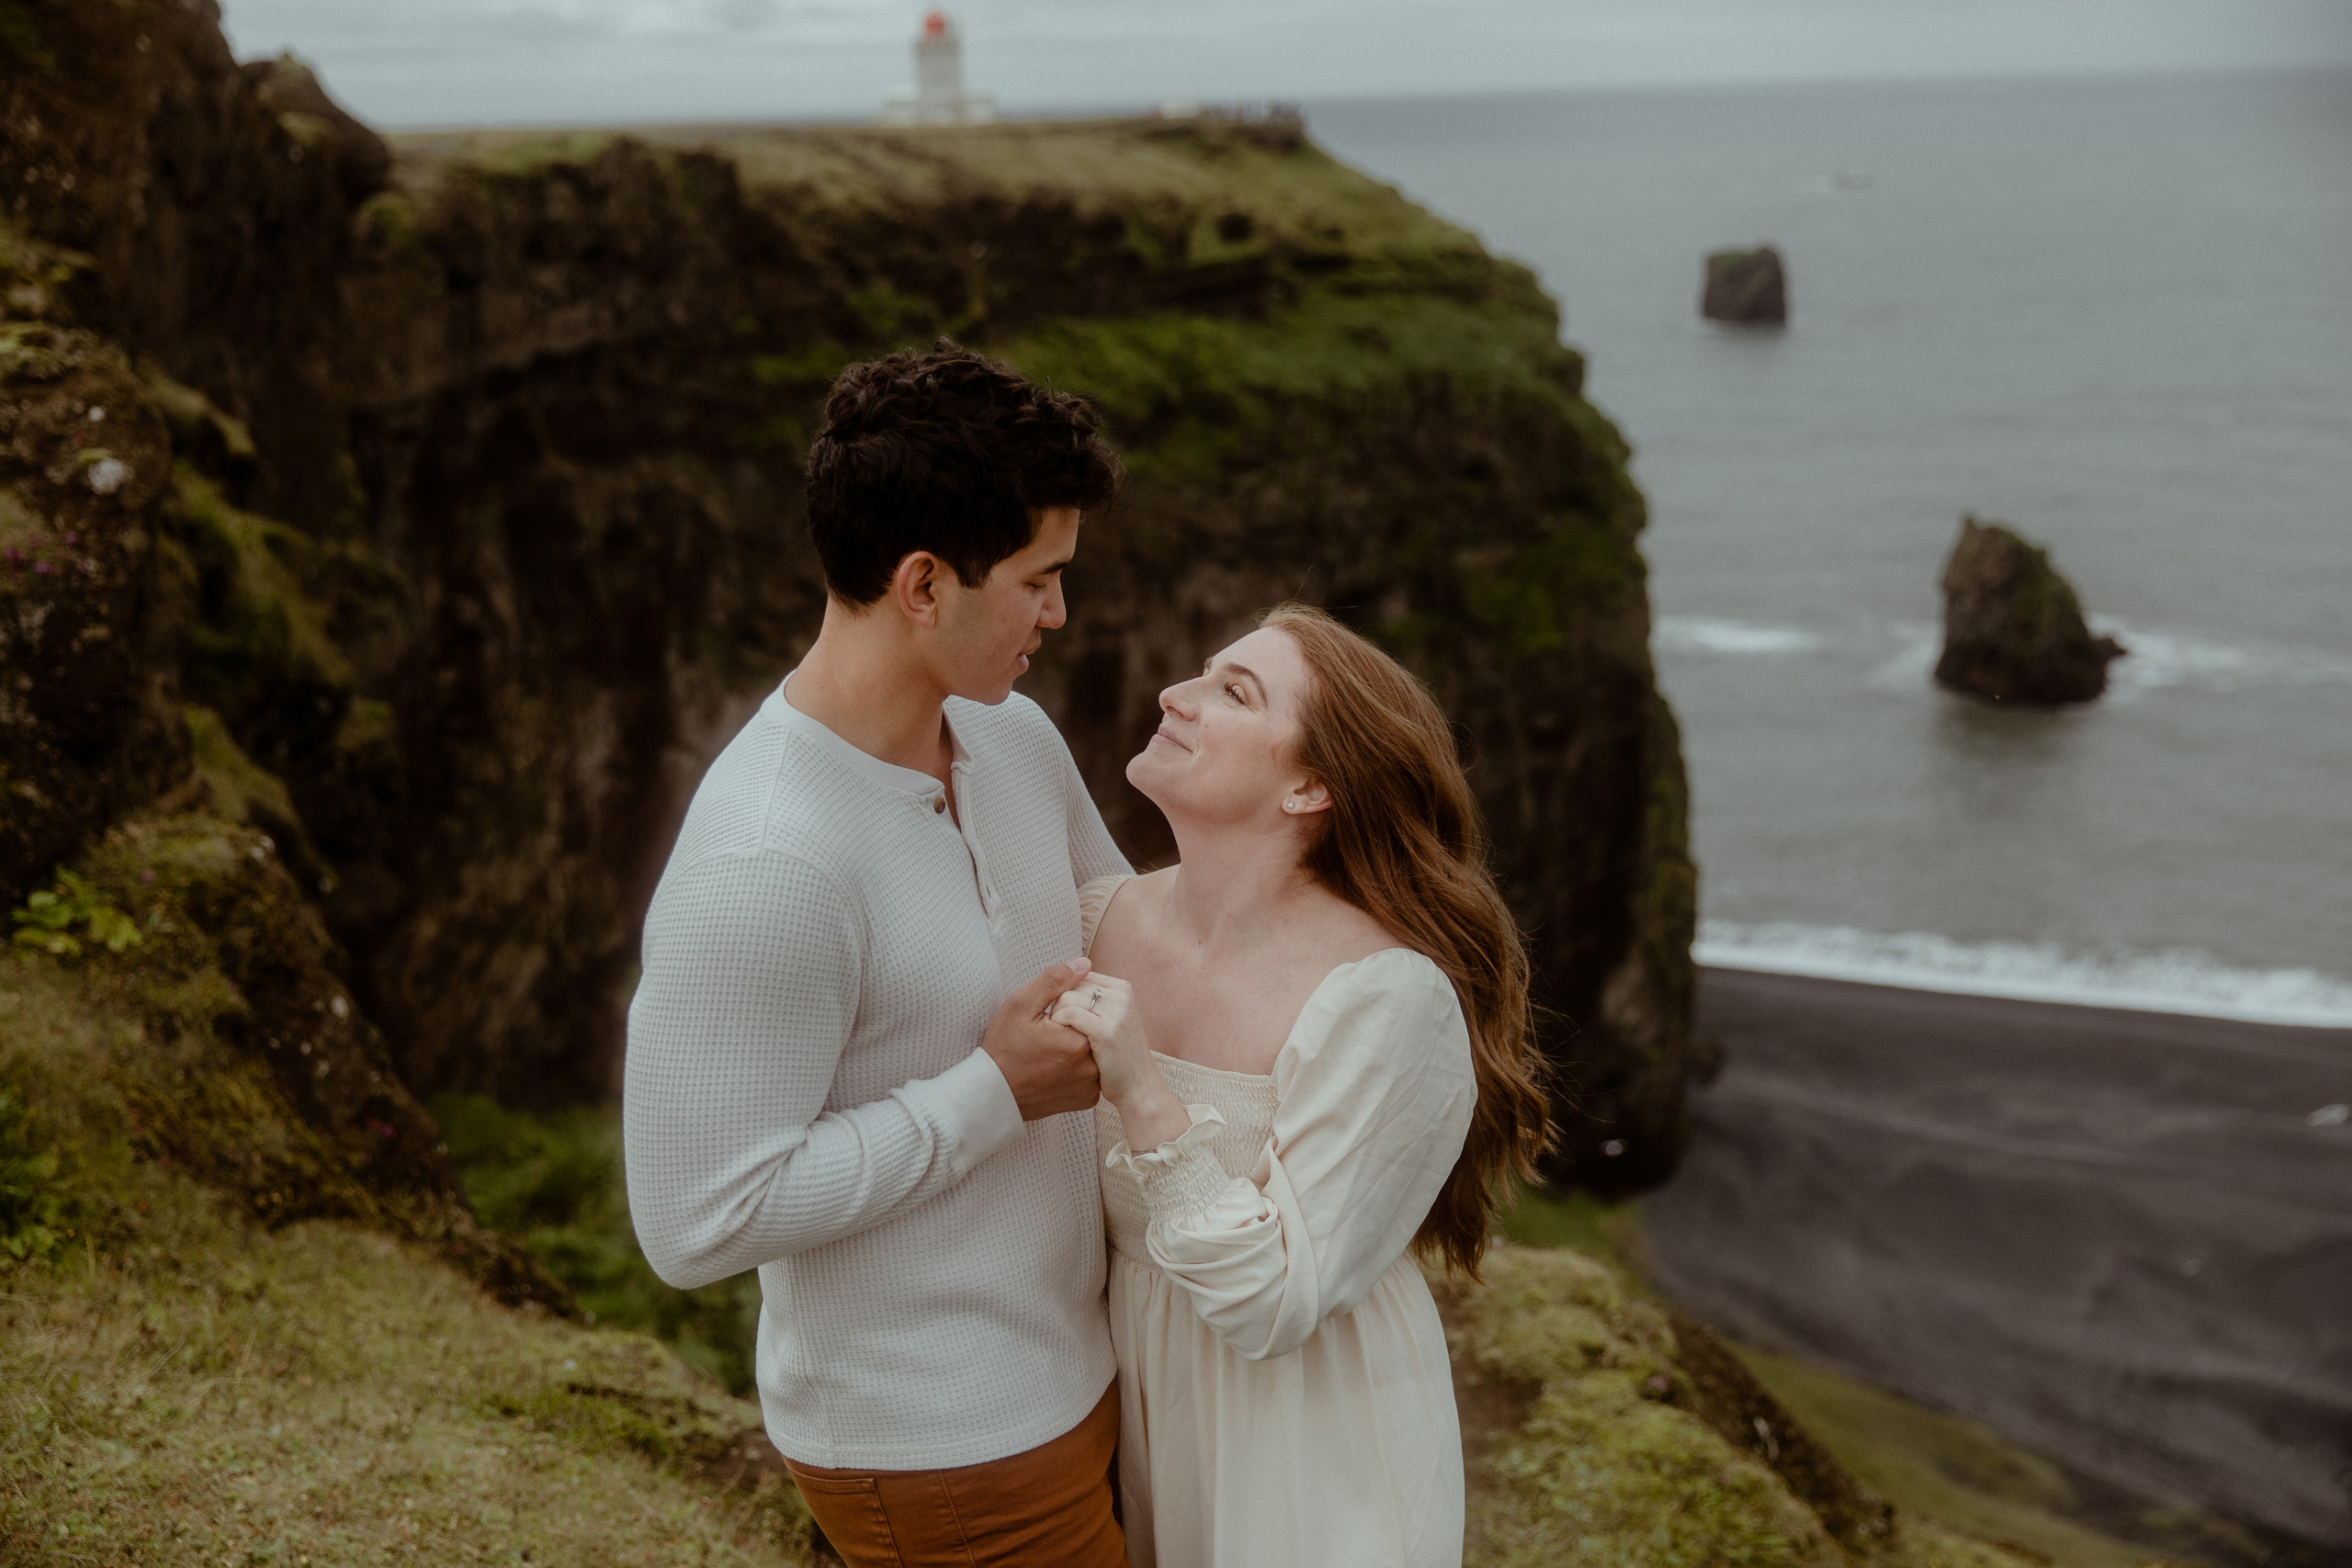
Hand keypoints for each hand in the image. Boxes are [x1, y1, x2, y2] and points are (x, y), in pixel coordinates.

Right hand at [981, 962, 1100, 1119]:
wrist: (994, 1095)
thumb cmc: (1003, 1049)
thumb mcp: (1020, 1005)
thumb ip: (1054, 980)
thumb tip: (1085, 964)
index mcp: (1079, 1041)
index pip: (1090, 1009)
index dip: (1067, 1009)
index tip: (1048, 1021)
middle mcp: (1091, 1067)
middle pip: (1095, 1031)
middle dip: (1076, 1027)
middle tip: (1048, 1038)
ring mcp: (1091, 1087)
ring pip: (1096, 1052)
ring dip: (1080, 1047)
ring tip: (1052, 1053)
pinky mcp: (1087, 1100)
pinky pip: (1092, 1074)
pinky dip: (1079, 1068)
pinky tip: (1057, 1068)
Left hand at [1051, 974, 1187, 1149]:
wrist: (1139, 1088)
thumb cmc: (1117, 1056)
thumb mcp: (1110, 1019)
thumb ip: (1093, 999)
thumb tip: (1071, 975)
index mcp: (1120, 988)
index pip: (1077, 976)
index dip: (1062, 996)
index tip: (1065, 1020)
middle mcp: (1121, 995)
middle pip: (1069, 986)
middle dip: (1057, 1007)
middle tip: (1060, 1031)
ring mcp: (1116, 1012)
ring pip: (1066, 998)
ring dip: (1054, 1018)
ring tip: (1061, 1038)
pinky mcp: (1106, 1031)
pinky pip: (1068, 1015)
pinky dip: (1057, 1027)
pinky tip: (1061, 1043)